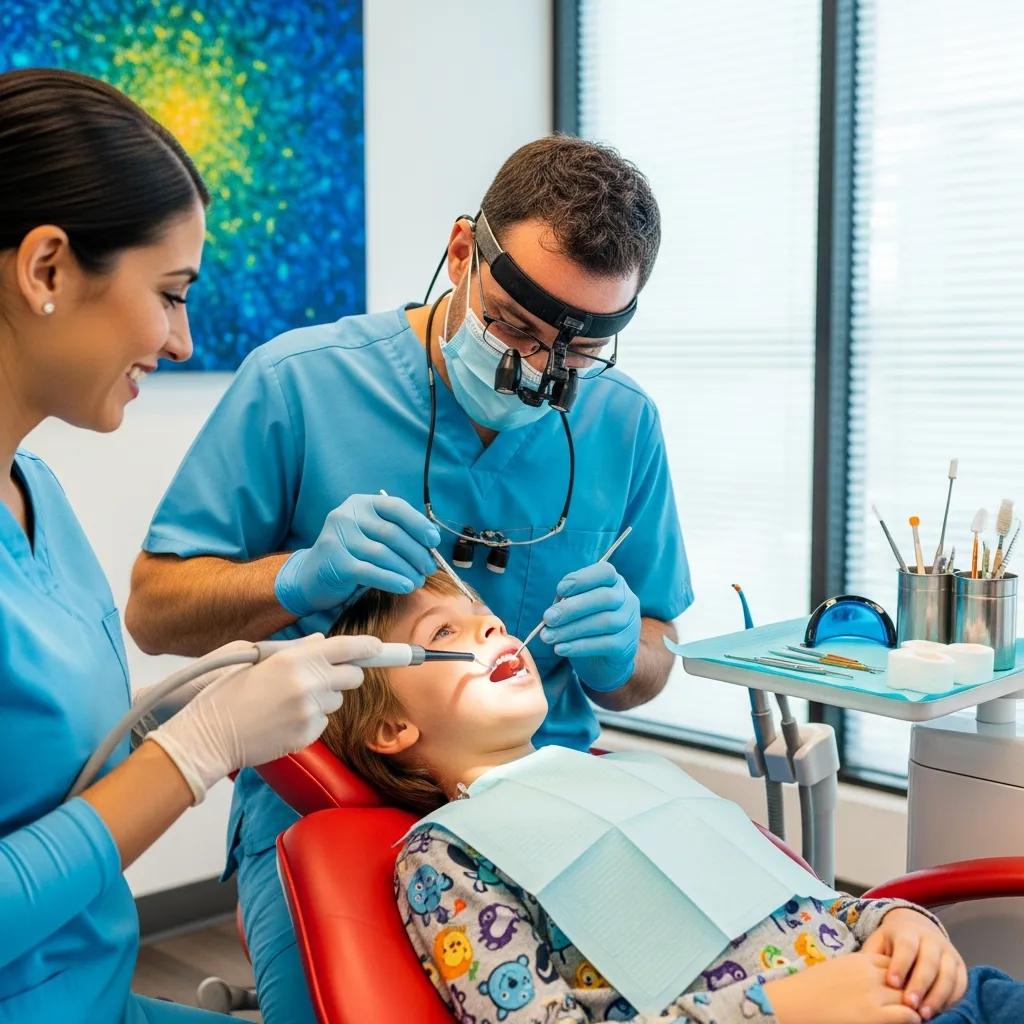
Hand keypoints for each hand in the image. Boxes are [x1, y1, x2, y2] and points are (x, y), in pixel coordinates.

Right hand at [148, 633, 382, 801]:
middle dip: (345, 675)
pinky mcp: (308, 735)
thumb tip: (322, 642)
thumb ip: (295, 650)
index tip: (380, 647)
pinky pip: (323, 722)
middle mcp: (307, 684)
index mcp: (293, 660)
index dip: (367, 647)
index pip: (346, 647)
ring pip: (337, 700)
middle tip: (324, 677)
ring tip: (289, 701)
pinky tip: (284, 719)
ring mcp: (309, 712)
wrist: (208, 736)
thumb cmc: (225, 694)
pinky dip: (311, 719)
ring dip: (324, 698)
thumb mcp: (255, 659)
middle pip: (352, 676)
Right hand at [275, 494, 440, 615]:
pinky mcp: (336, 561)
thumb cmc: (351, 555)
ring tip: (419, 581)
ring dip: (407, 570)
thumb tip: (433, 541)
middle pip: (392, 533)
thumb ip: (398, 533)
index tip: (434, 541)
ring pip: (384, 554)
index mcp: (361, 503)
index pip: (396, 508)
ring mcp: (339, 537)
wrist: (311, 576)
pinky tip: (406, 586)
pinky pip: (371, 571)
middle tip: (429, 568)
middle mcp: (347, 515)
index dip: (419, 524)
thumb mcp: (372, 536)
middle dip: (417, 553)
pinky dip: (392, 580)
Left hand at [540, 561, 640, 691]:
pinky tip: (560, 648)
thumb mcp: (575, 606)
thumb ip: (566, 601)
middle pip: (604, 598)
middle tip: (548, 618)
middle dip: (572, 608)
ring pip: (604, 622)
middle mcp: (626, 599)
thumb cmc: (585, 622)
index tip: (560, 590)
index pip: (605, 572)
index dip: (582, 579)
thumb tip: (554, 609)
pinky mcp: (626, 645)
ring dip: (571, 629)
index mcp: (614, 582)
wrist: (603, 658)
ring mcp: (629, 622)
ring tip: (548, 636)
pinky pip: (604, 644)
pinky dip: (579, 646)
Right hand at [764, 952, 921, 1023]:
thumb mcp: (836, 971)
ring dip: (915, 1007)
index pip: (894, 963)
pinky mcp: (875, 1016)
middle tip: (914, 1004)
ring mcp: (874, 995)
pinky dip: (913, 1019)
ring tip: (914, 1016)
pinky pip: (908, 1015)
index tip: (900, 990)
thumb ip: (857, 973)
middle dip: (911, 991)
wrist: (794, 1003)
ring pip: (911, 997)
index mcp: (860, 960)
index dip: (900, 977)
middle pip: (906, 978)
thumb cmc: (809, 989)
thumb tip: (872, 985)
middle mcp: (870, 974)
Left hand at [861, 909, 967, 1019]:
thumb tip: (861, 974)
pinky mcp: (960, 966)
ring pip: (948, 974)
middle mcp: (931, 940)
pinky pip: (961, 984)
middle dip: (920, 984)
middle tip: (909, 1005)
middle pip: (929, 962)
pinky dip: (952, 999)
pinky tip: (940, 1011)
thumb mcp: (879, 942)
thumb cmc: (892, 942)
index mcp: (908, 931)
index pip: (906, 947)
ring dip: (937, 996)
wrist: (916, 929)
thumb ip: (872, 957)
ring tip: (924, 1014)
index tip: (892, 983)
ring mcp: (948, 952)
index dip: (900, 965)